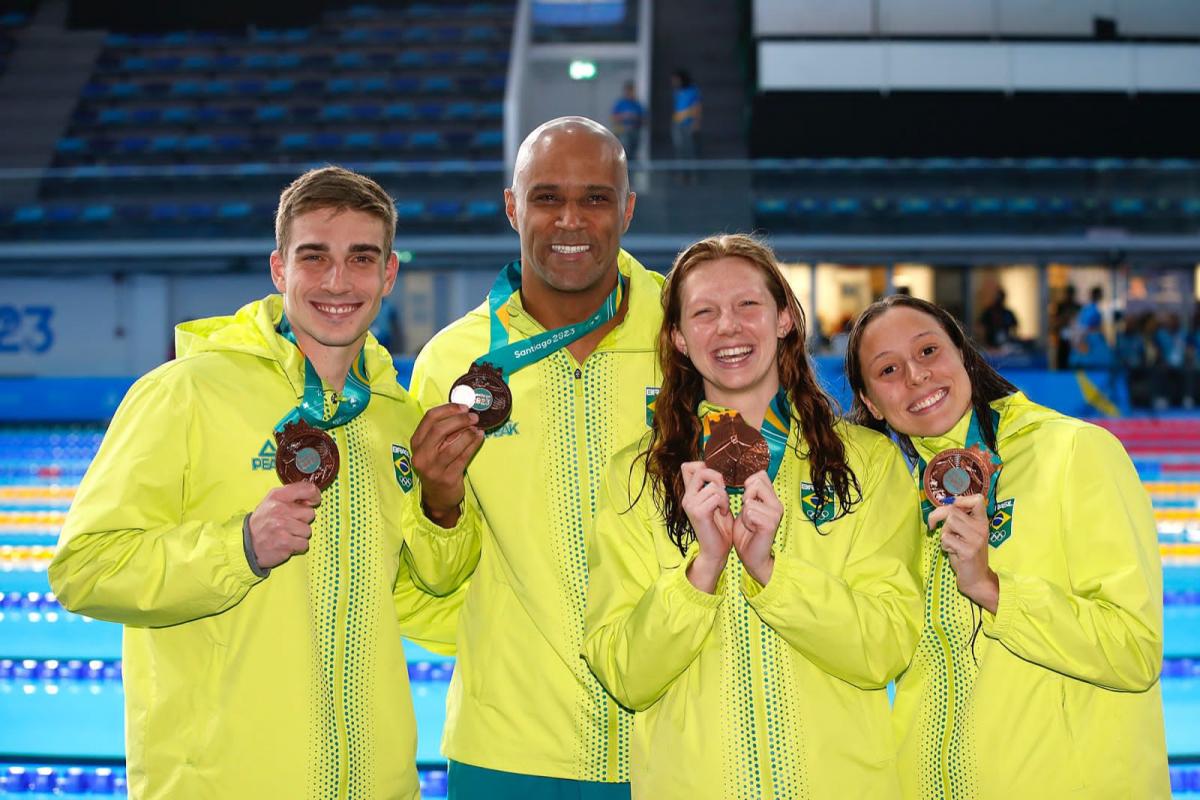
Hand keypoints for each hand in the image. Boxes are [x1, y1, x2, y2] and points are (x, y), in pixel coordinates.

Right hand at [248, 481, 321, 569]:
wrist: (247, 544)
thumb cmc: (263, 522)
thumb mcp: (272, 502)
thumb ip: (291, 496)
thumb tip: (313, 496)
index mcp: (278, 496)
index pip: (307, 489)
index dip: (315, 496)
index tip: (313, 501)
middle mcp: (280, 509)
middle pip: (310, 513)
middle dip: (303, 520)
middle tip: (289, 523)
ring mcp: (282, 526)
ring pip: (307, 531)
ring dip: (299, 535)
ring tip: (286, 534)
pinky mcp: (284, 542)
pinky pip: (304, 544)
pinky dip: (297, 546)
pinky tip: (286, 543)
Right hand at [411, 403, 485, 527]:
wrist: (438, 496)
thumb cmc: (437, 466)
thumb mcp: (433, 448)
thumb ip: (443, 432)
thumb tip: (464, 412)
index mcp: (416, 443)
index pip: (429, 418)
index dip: (448, 409)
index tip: (463, 406)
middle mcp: (421, 455)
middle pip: (439, 430)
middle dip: (459, 420)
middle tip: (474, 416)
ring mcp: (433, 468)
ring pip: (452, 445)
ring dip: (468, 433)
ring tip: (478, 428)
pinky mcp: (446, 478)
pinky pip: (463, 457)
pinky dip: (473, 445)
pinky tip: (480, 437)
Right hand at [680, 461, 732, 592]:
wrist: (716, 551)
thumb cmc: (719, 528)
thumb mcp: (716, 502)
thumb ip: (712, 487)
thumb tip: (715, 471)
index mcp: (690, 494)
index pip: (687, 467)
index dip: (703, 465)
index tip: (715, 481)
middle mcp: (686, 497)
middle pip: (700, 470)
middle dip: (717, 477)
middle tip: (723, 493)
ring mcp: (690, 504)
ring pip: (713, 485)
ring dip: (724, 496)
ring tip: (723, 508)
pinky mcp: (697, 512)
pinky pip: (716, 496)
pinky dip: (724, 504)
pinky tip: (723, 513)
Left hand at [732, 471, 782, 585]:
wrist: (752, 557)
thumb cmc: (747, 534)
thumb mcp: (747, 510)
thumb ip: (750, 495)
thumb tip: (748, 481)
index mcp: (772, 499)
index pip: (761, 476)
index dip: (748, 484)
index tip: (747, 501)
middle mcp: (777, 504)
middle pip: (756, 482)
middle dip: (745, 497)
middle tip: (748, 514)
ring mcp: (775, 513)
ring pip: (749, 500)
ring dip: (744, 513)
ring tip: (750, 524)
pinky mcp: (770, 523)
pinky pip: (750, 512)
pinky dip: (746, 521)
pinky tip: (752, 529)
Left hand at [927, 493, 998, 612]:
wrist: (977, 579)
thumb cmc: (967, 555)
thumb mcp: (967, 534)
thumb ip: (959, 520)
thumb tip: (942, 507)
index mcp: (982, 522)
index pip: (977, 499)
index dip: (961, 500)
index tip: (952, 509)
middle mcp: (981, 528)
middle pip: (953, 511)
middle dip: (939, 518)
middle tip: (937, 528)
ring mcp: (975, 539)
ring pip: (949, 523)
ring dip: (943, 534)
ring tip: (951, 544)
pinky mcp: (968, 550)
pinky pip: (945, 538)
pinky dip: (944, 546)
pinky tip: (952, 553)